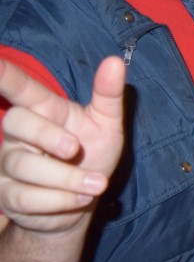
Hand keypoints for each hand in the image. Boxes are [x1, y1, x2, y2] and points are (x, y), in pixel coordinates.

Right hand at [0, 57, 124, 232]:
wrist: (84, 200)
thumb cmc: (92, 154)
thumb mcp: (106, 124)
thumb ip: (108, 94)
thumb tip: (115, 61)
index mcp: (44, 110)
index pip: (19, 87)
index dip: (5, 74)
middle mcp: (20, 135)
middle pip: (15, 122)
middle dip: (47, 136)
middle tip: (75, 149)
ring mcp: (9, 164)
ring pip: (24, 165)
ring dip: (66, 177)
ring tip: (97, 184)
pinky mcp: (7, 195)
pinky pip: (25, 197)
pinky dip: (60, 199)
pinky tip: (81, 198)